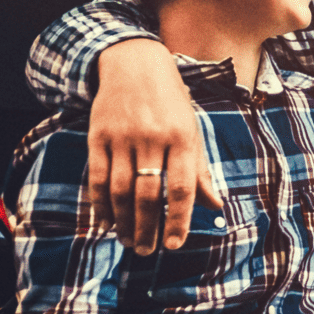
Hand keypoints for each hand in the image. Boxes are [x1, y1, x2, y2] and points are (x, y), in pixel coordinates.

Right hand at [85, 38, 224, 253]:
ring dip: (124, 221)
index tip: (174, 244)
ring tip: (129, 241)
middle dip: (148, 228)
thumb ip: (199, 170)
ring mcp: (123, 136)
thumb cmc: (170, 103)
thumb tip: (215, 206)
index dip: (178, 219)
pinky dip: (100, 204)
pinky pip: (97, 177)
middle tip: (147, 251)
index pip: (181, 187)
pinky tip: (107, 222)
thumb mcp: (190, 131)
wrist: (135, 62)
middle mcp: (152, 137)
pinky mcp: (98, 134)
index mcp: (182, 137)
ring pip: (120, 189)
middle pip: (148, 193)